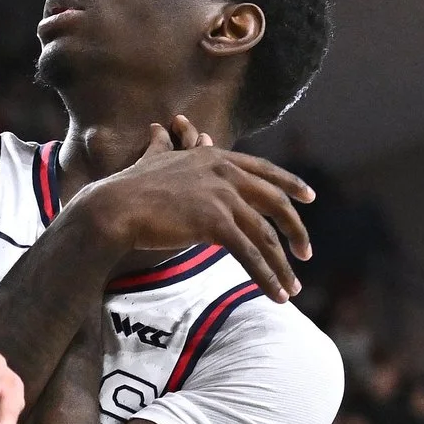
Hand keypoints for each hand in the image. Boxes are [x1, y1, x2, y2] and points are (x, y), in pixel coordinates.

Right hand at [68, 116, 314, 300]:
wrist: (114, 207)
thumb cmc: (129, 185)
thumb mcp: (154, 157)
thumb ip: (166, 144)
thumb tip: (160, 129)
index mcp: (217, 158)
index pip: (265, 170)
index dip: (290, 184)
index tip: (309, 197)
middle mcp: (225, 174)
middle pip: (275, 203)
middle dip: (295, 230)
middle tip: (306, 252)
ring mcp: (222, 198)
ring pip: (265, 235)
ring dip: (282, 265)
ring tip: (293, 288)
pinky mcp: (215, 223)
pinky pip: (250, 255)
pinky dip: (266, 277)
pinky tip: (276, 294)